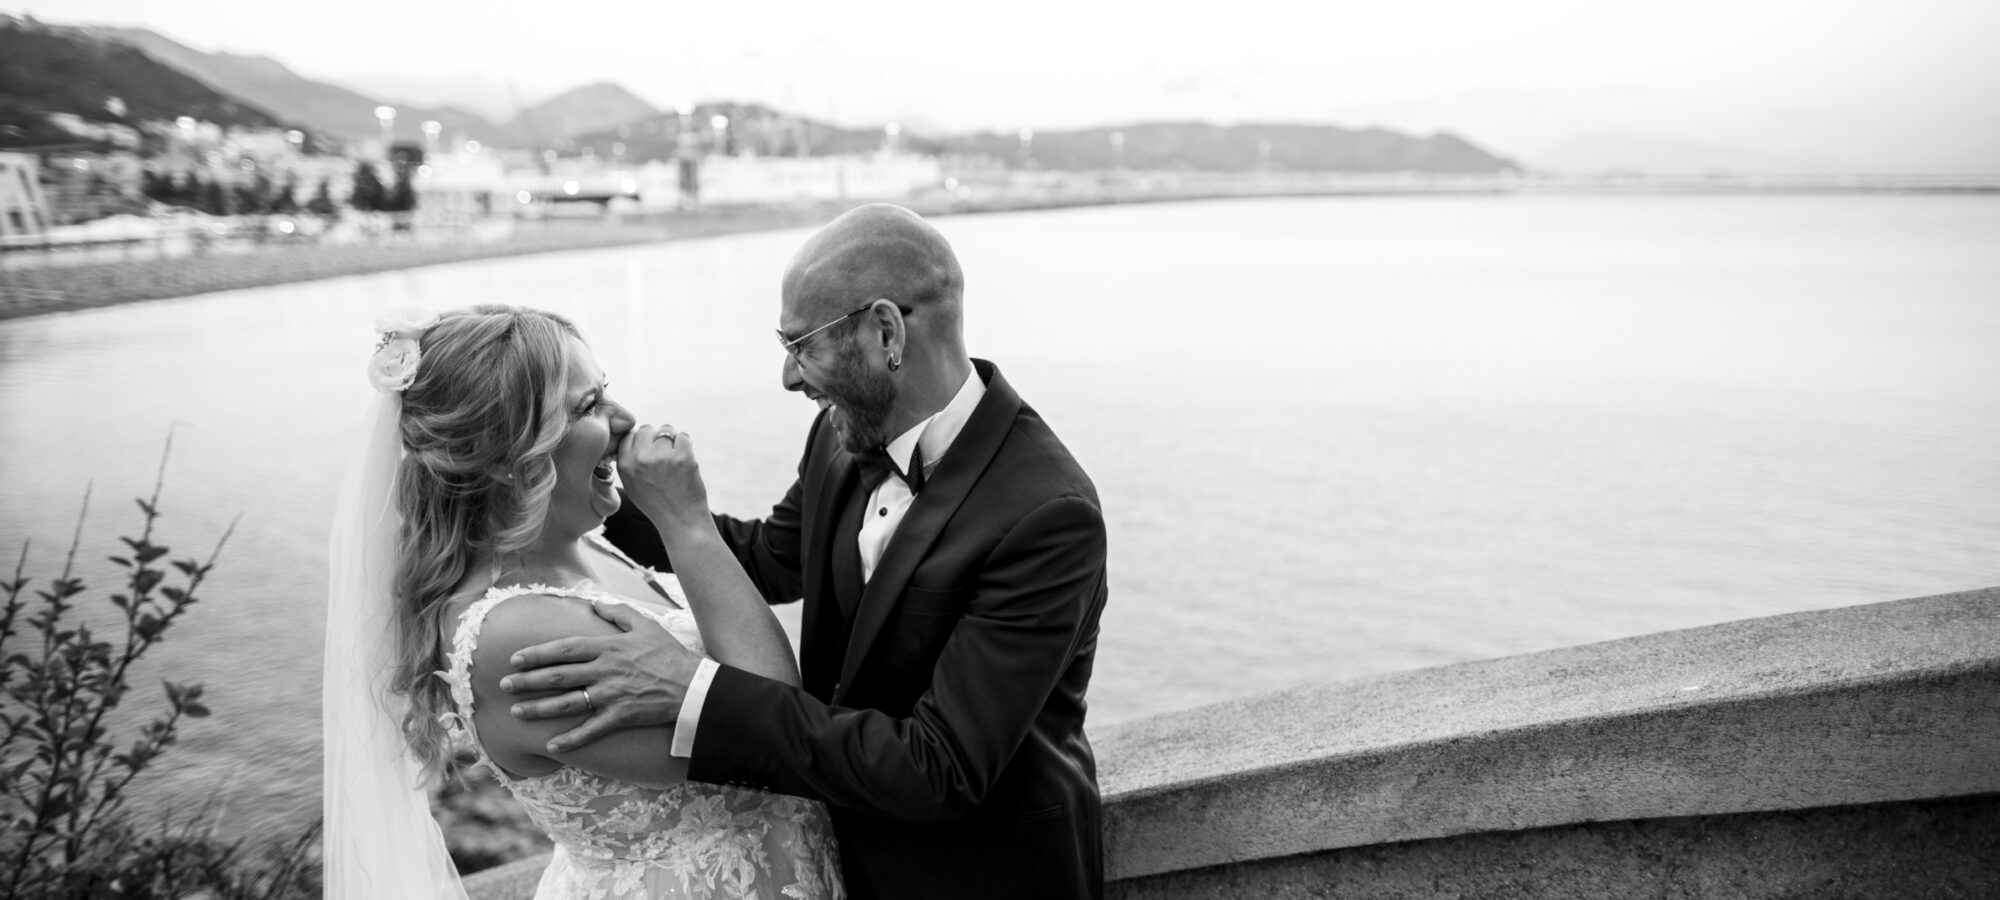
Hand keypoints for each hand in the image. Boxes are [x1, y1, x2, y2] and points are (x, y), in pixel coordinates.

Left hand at [502, 599, 701, 752]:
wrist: (692, 685)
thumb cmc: (668, 654)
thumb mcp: (645, 624)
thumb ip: (617, 612)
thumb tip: (593, 605)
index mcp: (607, 647)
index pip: (564, 649)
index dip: (537, 654)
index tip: (515, 658)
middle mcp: (605, 671)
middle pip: (558, 676)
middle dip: (528, 681)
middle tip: (504, 685)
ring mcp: (612, 695)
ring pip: (568, 704)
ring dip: (539, 709)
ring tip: (516, 712)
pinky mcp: (621, 716)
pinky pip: (592, 731)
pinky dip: (571, 740)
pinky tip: (552, 746)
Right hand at [618, 423, 710, 530]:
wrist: (681, 521)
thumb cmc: (657, 504)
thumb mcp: (632, 485)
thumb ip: (629, 461)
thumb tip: (634, 437)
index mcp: (625, 465)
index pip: (629, 436)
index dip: (641, 441)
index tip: (650, 452)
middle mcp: (640, 459)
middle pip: (646, 429)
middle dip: (656, 438)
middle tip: (664, 456)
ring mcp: (661, 456)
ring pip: (666, 430)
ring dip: (673, 441)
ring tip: (675, 461)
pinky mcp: (682, 457)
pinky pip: (684, 436)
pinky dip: (687, 446)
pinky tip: (685, 462)